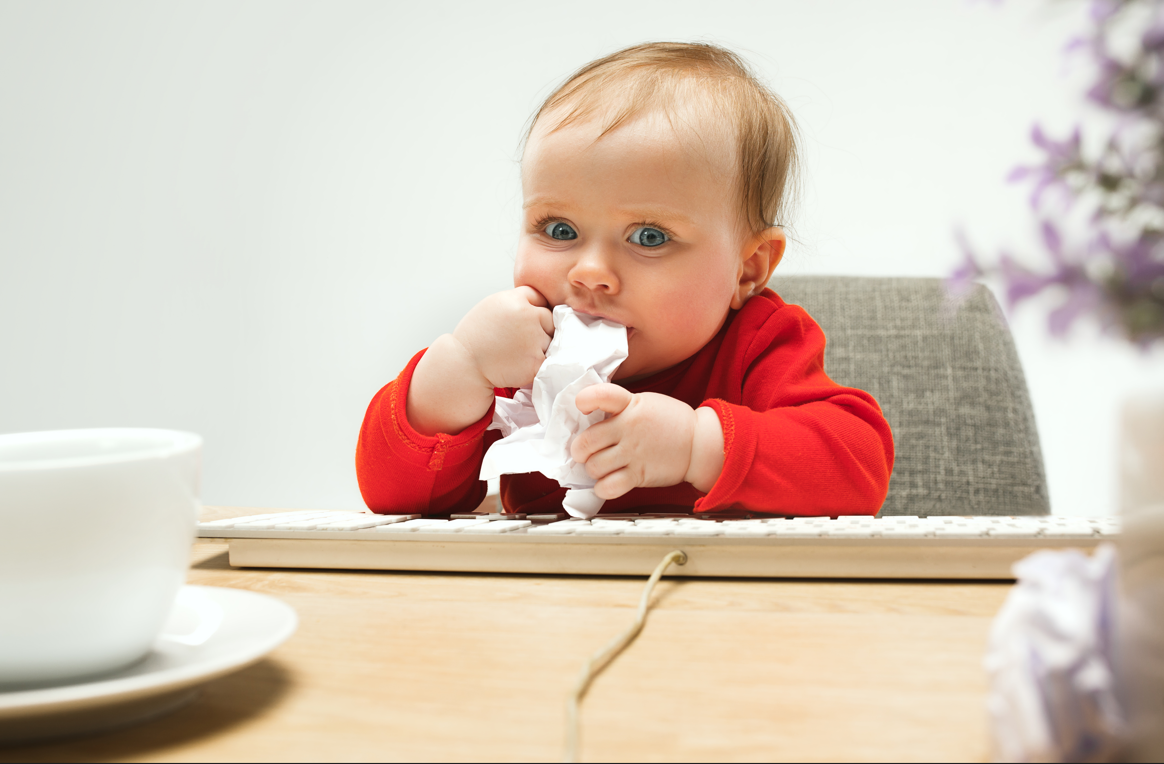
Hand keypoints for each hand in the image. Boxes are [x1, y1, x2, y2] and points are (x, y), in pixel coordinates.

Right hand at [452, 286, 554, 389]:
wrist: (464, 366)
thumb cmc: (475, 338)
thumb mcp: (492, 307)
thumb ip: (516, 302)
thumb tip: (538, 304)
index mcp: (515, 300)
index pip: (539, 296)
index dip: (532, 308)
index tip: (521, 320)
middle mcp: (527, 316)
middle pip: (548, 317)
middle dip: (539, 327)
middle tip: (518, 339)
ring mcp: (535, 340)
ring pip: (550, 339)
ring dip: (540, 346)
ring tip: (515, 352)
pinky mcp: (537, 362)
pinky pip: (548, 359)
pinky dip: (537, 363)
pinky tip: (519, 363)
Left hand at [570, 385, 724, 498]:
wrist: (699, 443)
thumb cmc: (671, 422)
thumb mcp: (645, 403)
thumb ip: (619, 408)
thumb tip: (590, 418)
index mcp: (630, 404)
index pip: (601, 395)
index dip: (584, 400)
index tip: (581, 407)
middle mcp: (629, 428)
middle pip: (586, 442)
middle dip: (579, 450)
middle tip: (583, 451)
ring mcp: (633, 453)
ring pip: (594, 467)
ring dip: (592, 469)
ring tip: (599, 466)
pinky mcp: (639, 474)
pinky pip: (609, 487)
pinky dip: (602, 487)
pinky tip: (606, 482)